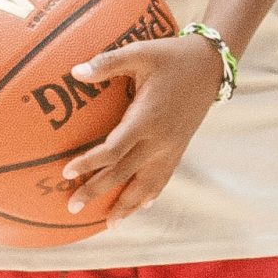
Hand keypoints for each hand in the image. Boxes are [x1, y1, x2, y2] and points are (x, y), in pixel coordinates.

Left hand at [59, 35, 224, 225]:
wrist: (211, 66)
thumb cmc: (172, 56)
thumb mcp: (140, 53)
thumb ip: (107, 63)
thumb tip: (75, 72)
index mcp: (146, 119)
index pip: (113, 150)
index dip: (89, 163)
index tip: (65, 173)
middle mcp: (159, 140)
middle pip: (123, 174)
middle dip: (96, 192)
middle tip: (72, 207)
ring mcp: (171, 148)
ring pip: (145, 185)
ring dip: (126, 206)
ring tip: (109, 225)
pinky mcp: (179, 148)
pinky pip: (163, 178)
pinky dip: (150, 194)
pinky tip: (141, 206)